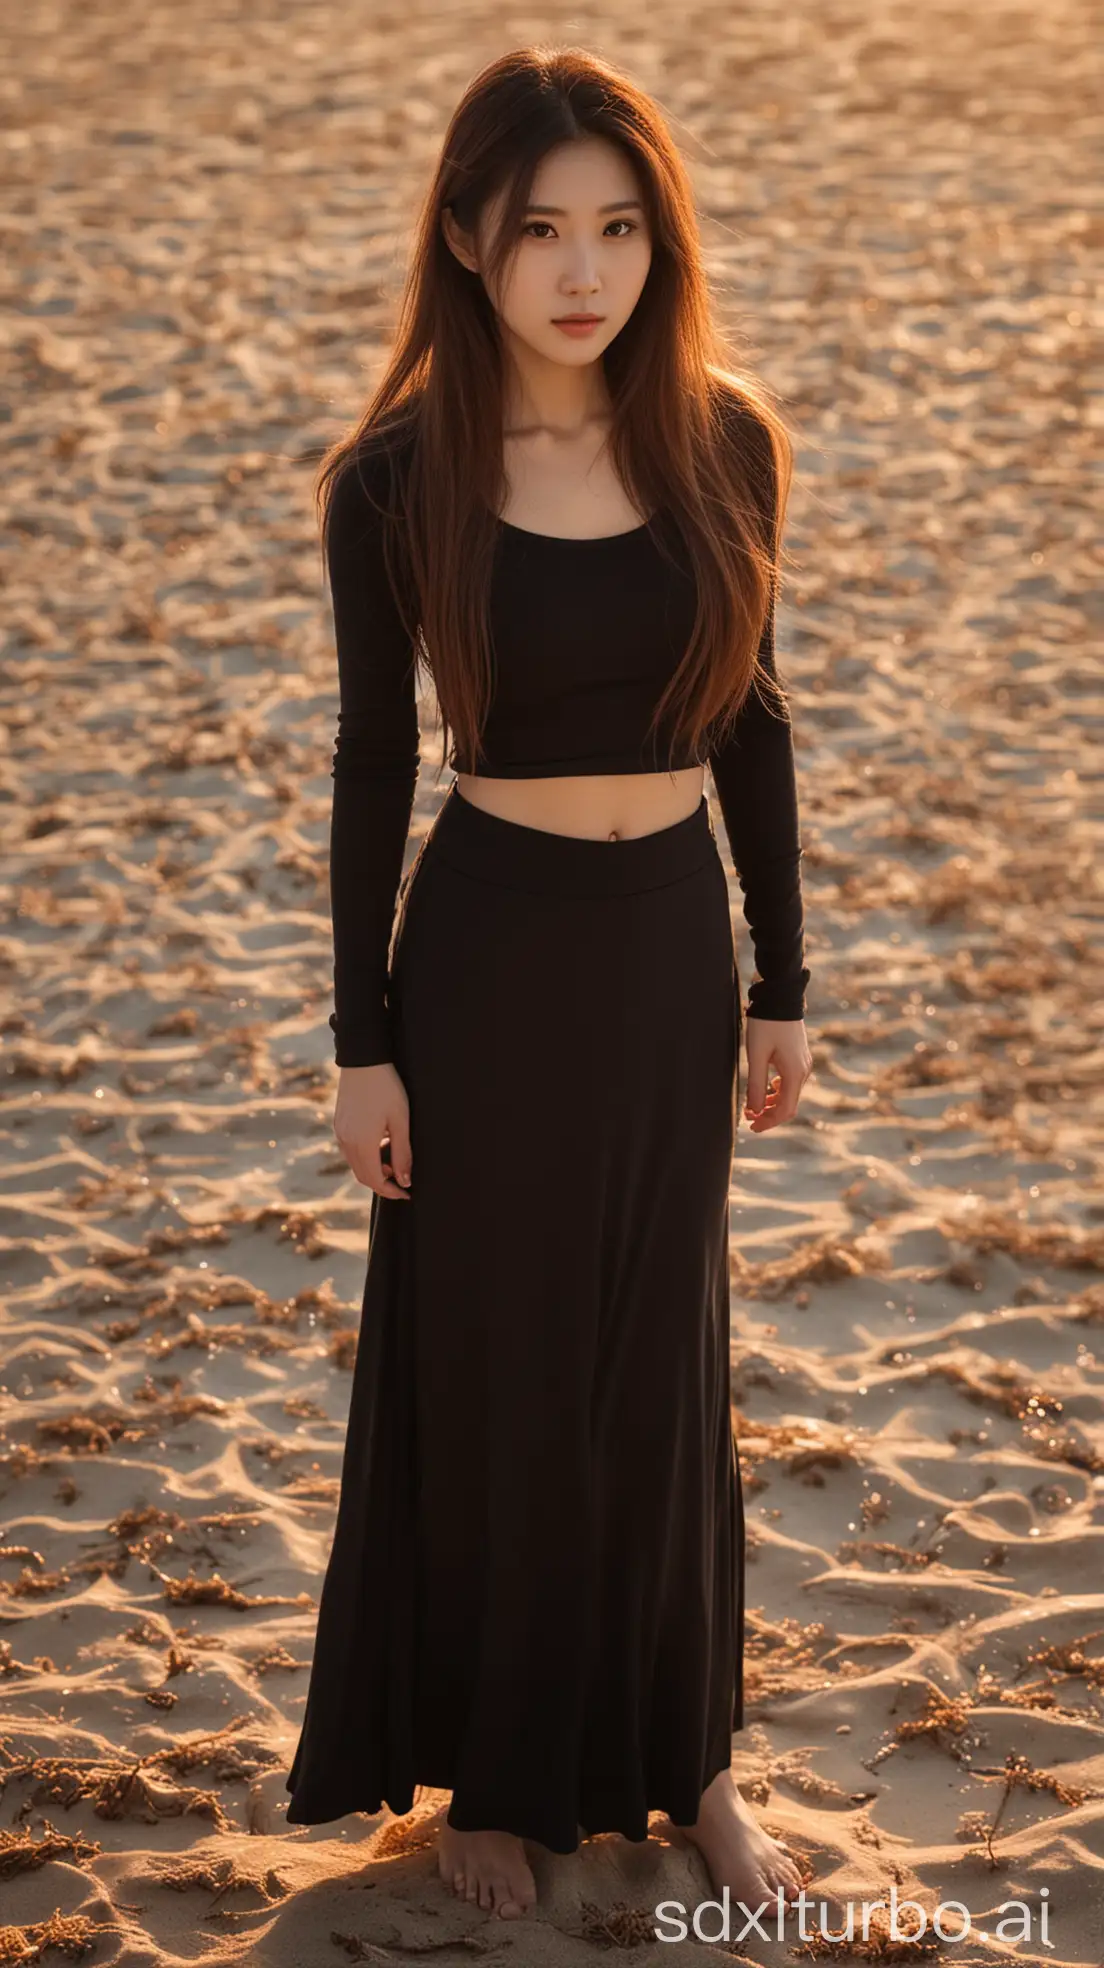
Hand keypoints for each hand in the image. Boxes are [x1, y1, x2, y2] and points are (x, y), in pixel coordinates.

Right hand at [334, 1062, 412, 1197]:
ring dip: (374, 1169)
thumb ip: (402, 1153)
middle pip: (363, 1176)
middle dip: (383, 1183)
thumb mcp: (400, 1121)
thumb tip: (405, 1180)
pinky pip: (350, 1150)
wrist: (364, 1060)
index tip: (407, 1192)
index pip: (374, 1181)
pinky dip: (365, 1156)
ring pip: (355, 1163)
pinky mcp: (339, 1124)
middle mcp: (346, 1142)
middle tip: (403, 1182)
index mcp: (362, 1143)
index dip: (391, 1191)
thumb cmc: (387, 1088)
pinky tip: (381, 1144)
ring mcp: (340, 1132)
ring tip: (394, 1159)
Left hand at [743, 1017, 812, 1131]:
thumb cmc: (766, 1024)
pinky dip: (777, 1090)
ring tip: (753, 1105)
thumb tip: (753, 1111)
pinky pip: (790, 1082)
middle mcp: (803, 1071)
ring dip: (772, 1103)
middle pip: (789, 1105)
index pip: (785, 1110)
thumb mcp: (756, 1055)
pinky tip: (764, 1088)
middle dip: (769, 1115)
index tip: (751, 1126)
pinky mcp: (799, 1057)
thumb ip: (756, 1085)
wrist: (780, 996)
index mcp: (795, 1073)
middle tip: (748, 1119)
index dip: (768, 1122)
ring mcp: (803, 1063)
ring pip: (789, 1094)